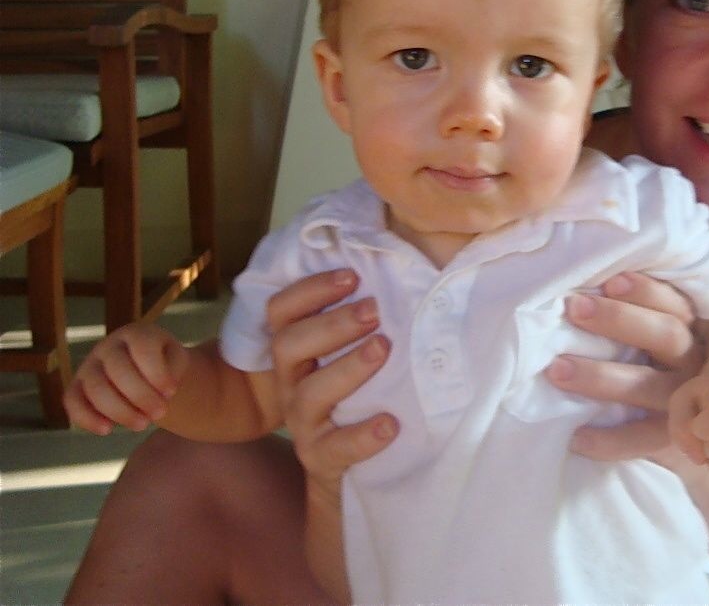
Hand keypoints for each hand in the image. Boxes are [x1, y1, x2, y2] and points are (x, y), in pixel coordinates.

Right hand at [64, 322, 188, 434]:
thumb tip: (161, 393)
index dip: (157, 373)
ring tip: (142, 425)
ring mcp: (89, 366)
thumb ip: (172, 371)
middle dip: (141, 396)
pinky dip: (87, 418)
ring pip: (96, 389)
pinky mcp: (76, 387)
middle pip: (118, 370)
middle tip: (161, 413)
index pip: (142, 348)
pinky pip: (72, 402)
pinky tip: (107, 430)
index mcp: (136, 334)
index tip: (172, 392)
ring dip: (120, 411)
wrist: (147, 371)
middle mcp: (108, 347)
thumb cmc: (164, 363)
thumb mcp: (177, 361)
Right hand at [266, 269, 398, 500]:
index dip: (311, 290)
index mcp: (295, 351)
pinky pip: (336, 449)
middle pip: (289, 345)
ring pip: (310, 393)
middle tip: (375, 310)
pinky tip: (391, 423)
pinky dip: (363, 435)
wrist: (345, 471)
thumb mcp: (348, 354)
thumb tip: (399, 265)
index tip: (352, 276)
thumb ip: (360, 318)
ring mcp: (302, 422)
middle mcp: (290, 383)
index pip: (282, 311)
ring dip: (348, 368)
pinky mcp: (321, 459)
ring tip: (383, 349)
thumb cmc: (356, 395)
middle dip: (332, 324)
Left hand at [546, 271, 703, 460]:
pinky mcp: (671, 438)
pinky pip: (641, 439)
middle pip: (666, 335)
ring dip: (601, 376)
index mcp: (690, 330)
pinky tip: (575, 436)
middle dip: (618, 319)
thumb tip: (579, 292)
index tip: (609, 282)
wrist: (693, 433)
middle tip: (574, 309)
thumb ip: (633, 314)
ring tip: (557, 369)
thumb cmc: (648, 364)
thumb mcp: (651, 335)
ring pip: (649, 386)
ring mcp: (684, 401)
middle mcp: (692, 363)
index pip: (675, 304)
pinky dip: (608, 440)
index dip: (645, 291)